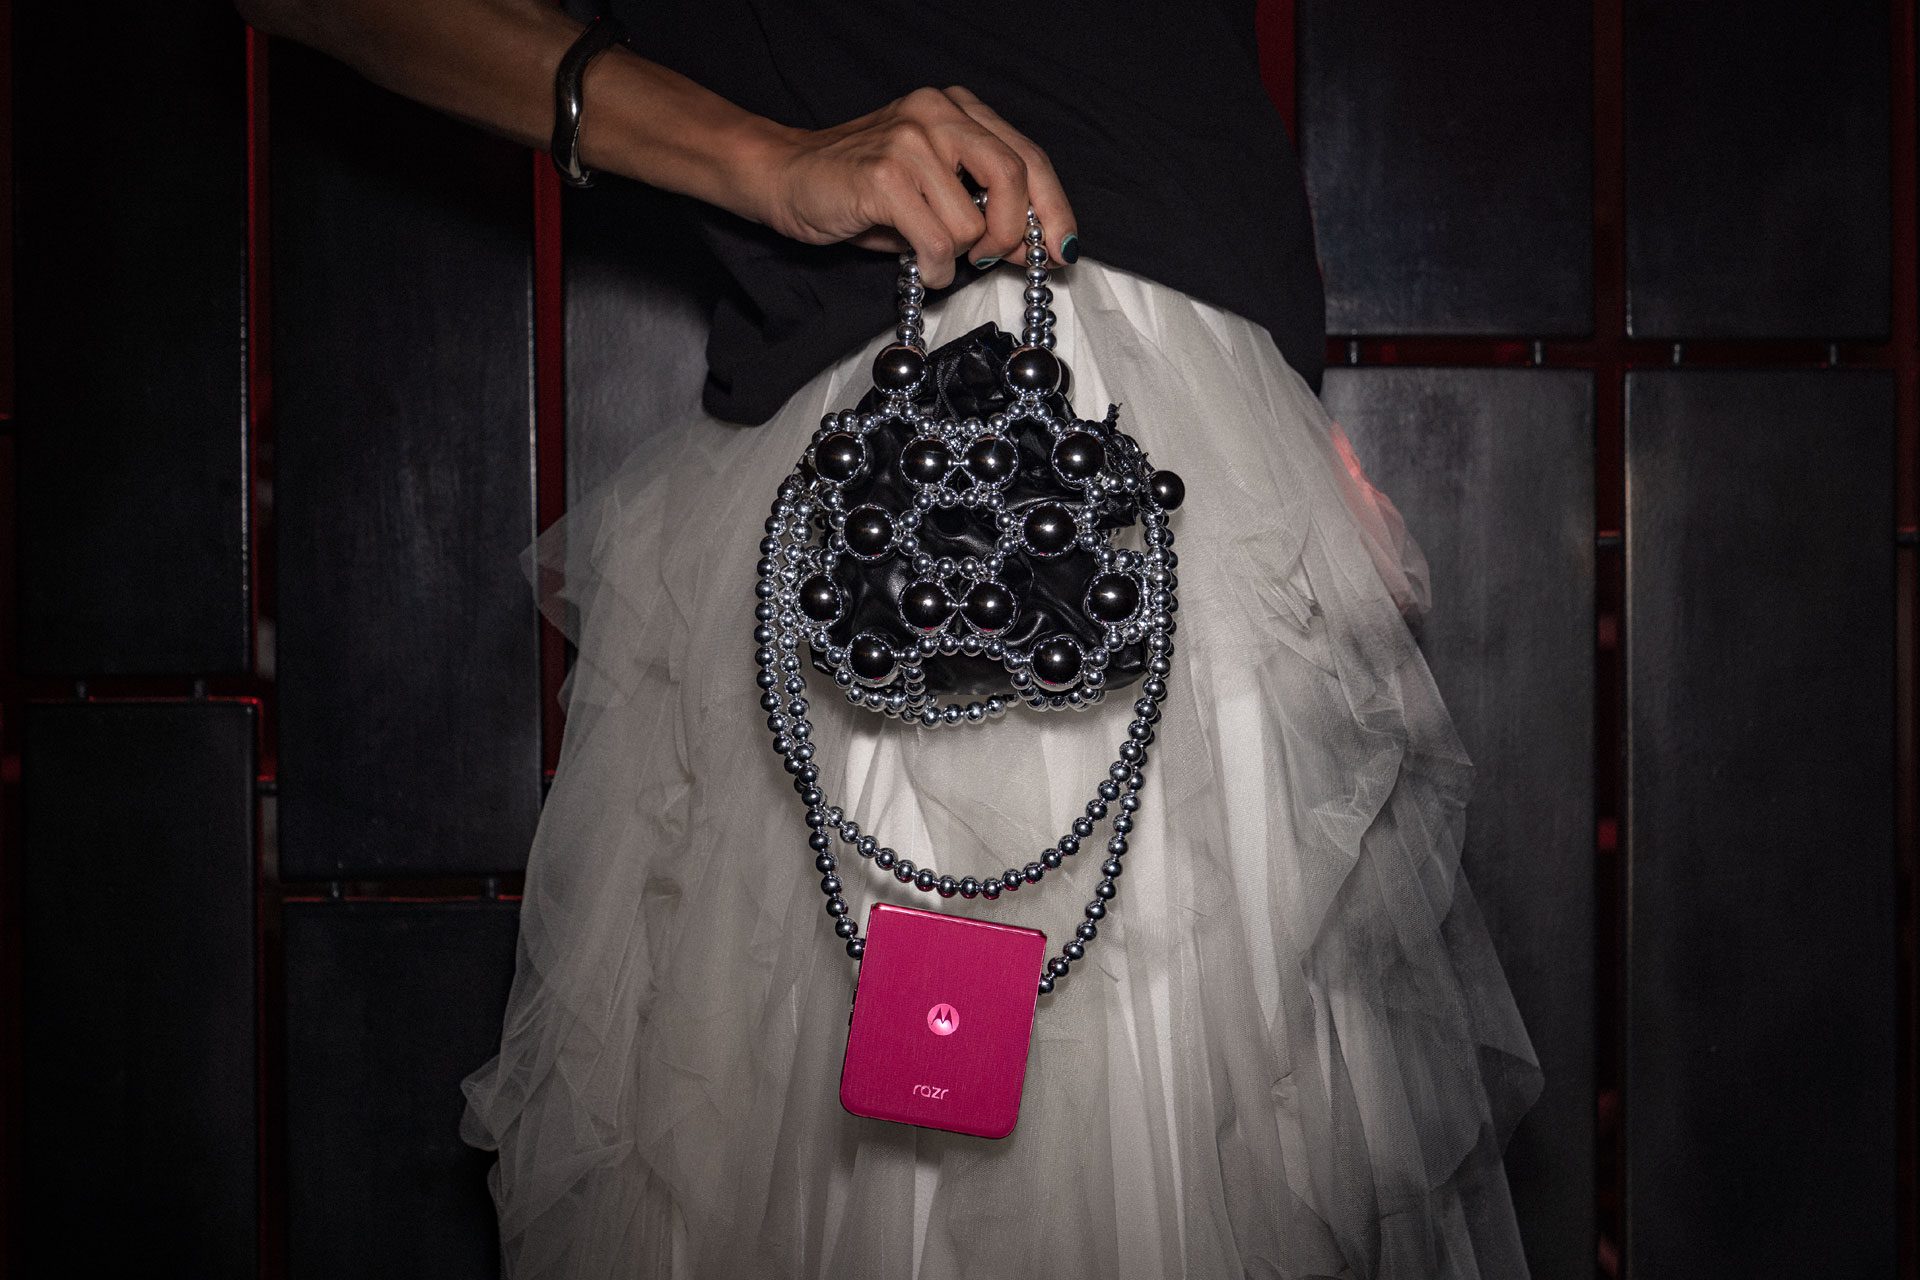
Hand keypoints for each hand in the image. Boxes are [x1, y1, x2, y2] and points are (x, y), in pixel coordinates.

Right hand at [753, 86, 1077, 287]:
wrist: (784, 177)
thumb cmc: (859, 189)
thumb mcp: (932, 190)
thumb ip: (982, 205)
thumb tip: (1032, 246)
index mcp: (955, 108)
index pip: (1027, 155)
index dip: (1054, 206)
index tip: (1064, 246)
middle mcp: (936, 113)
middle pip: (1015, 176)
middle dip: (1016, 232)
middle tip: (997, 259)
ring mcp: (910, 142)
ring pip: (974, 221)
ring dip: (960, 256)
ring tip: (933, 255)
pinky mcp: (885, 178)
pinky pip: (938, 242)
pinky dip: (937, 268)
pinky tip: (922, 266)